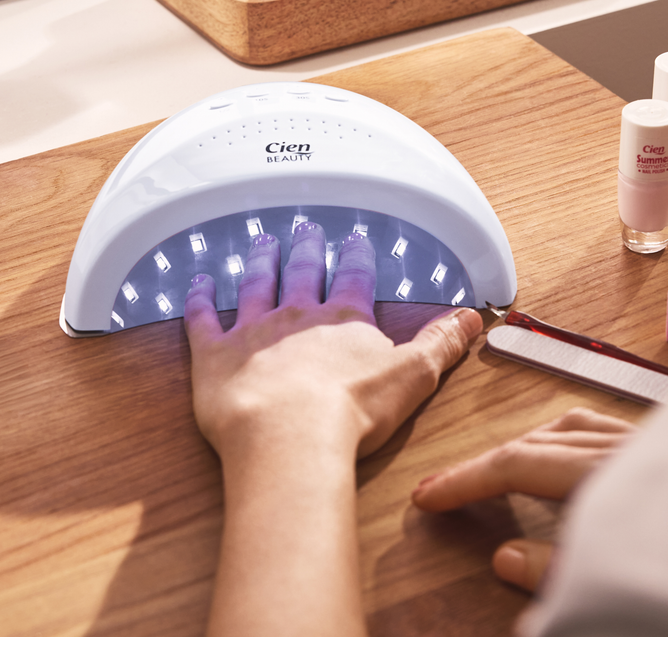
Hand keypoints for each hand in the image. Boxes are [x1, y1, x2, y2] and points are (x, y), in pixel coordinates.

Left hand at [185, 221, 481, 461]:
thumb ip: (440, 343)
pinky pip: (202, 318)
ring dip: (259, 262)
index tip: (354, 240)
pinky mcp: (215, 355)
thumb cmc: (352, 413)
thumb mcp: (414, 376)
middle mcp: (296, 316)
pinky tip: (198, 282)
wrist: (290, 437)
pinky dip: (198, 298)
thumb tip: (470, 318)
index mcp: (344, 319)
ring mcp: (252, 332)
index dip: (355, 257)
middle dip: (306, 249)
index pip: (353, 277)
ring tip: (262, 242)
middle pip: (302, 272)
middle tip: (305, 229)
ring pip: (255, 285)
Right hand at [412, 408, 636, 591]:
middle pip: (534, 441)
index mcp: (609, 472)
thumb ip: (555, 570)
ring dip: (520, 446)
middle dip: (480, 465)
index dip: (465, 480)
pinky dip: (564, 437)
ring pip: (568, 427)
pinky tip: (560, 452)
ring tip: (488, 469)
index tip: (428, 496)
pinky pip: (599, 429)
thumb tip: (503, 559)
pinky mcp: (667, 451)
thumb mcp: (619, 581)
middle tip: (439, 487)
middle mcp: (627, 449)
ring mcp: (649, 445)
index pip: (516, 466)